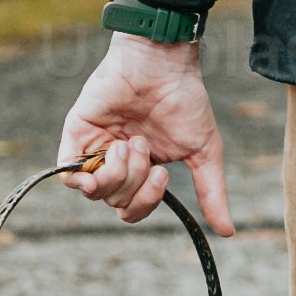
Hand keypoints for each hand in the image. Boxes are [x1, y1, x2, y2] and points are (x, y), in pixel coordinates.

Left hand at [58, 34, 228, 237]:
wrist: (162, 64)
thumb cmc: (185, 100)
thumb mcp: (203, 151)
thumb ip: (211, 191)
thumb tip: (227, 232)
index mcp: (143, 168)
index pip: (133, 208)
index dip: (146, 202)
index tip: (163, 174)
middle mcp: (117, 162)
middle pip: (116, 202)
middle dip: (135, 182)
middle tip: (146, 147)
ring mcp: (94, 148)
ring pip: (95, 192)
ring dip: (118, 173)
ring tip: (130, 142)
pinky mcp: (76, 134)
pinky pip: (68, 175)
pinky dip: (83, 180)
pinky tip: (103, 164)